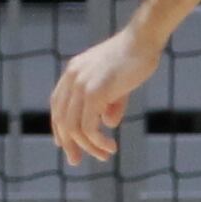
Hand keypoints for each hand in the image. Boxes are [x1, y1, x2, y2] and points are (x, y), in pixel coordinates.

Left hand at [48, 22, 165, 165]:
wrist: (143, 41)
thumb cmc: (134, 59)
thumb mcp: (117, 83)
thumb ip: (110, 102)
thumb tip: (108, 122)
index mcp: (73, 73)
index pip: (57, 105)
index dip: (58, 127)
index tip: (64, 145)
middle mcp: (72, 78)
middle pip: (61, 119)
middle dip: (68, 143)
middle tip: (76, 160)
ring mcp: (81, 85)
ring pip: (74, 127)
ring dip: (88, 146)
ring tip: (105, 155)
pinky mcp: (94, 92)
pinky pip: (88, 127)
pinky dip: (97, 141)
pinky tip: (110, 146)